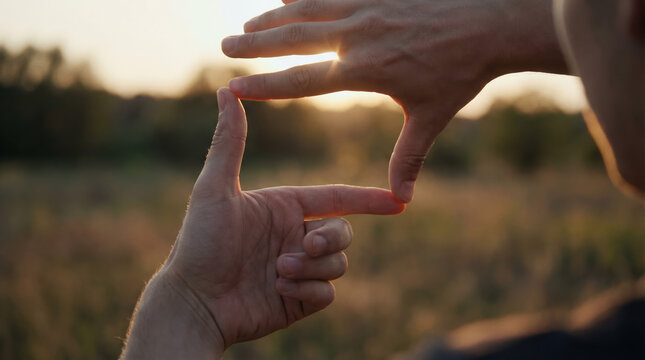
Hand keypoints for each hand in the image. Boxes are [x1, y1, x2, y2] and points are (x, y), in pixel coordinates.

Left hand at [121, 88, 404, 358]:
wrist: (193, 303)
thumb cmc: (199, 243)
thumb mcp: (215, 189)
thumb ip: (229, 141)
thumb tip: (226, 90)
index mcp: (284, 207)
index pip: (337, 198)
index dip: (369, 199)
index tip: (398, 201)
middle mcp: (295, 236)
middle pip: (343, 232)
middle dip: (330, 239)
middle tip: (304, 246)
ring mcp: (299, 269)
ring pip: (338, 264)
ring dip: (311, 267)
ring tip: (277, 271)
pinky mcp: (299, 299)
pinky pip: (326, 293)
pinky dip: (307, 291)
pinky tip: (278, 291)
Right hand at [222, 0, 566, 201]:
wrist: (492, 24)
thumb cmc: (461, 74)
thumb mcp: (431, 118)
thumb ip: (409, 157)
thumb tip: (401, 199)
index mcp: (365, 70)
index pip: (304, 80)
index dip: (266, 85)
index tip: (234, 87)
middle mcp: (358, 35)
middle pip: (295, 38)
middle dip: (256, 44)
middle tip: (225, 46)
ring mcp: (367, 7)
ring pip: (308, 8)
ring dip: (274, 16)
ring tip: (248, 24)